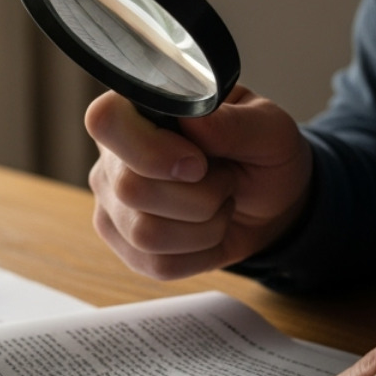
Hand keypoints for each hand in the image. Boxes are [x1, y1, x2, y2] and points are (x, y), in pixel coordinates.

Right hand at [85, 86, 312, 279]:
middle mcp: (114, 157)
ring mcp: (114, 206)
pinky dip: (201, 253)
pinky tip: (210, 232)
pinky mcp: (127, 247)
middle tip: (224, 180)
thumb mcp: (268, 129)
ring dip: (204, 226)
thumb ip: (235, 123)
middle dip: (199, 195)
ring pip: (145, 233)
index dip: (151, 148)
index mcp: (138, 111)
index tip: (198, 162)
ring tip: (220, 204)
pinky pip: (158, 264)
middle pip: (130, 188)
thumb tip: (194, 122)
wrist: (270, 203)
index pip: (106, 121)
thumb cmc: (261, 155)